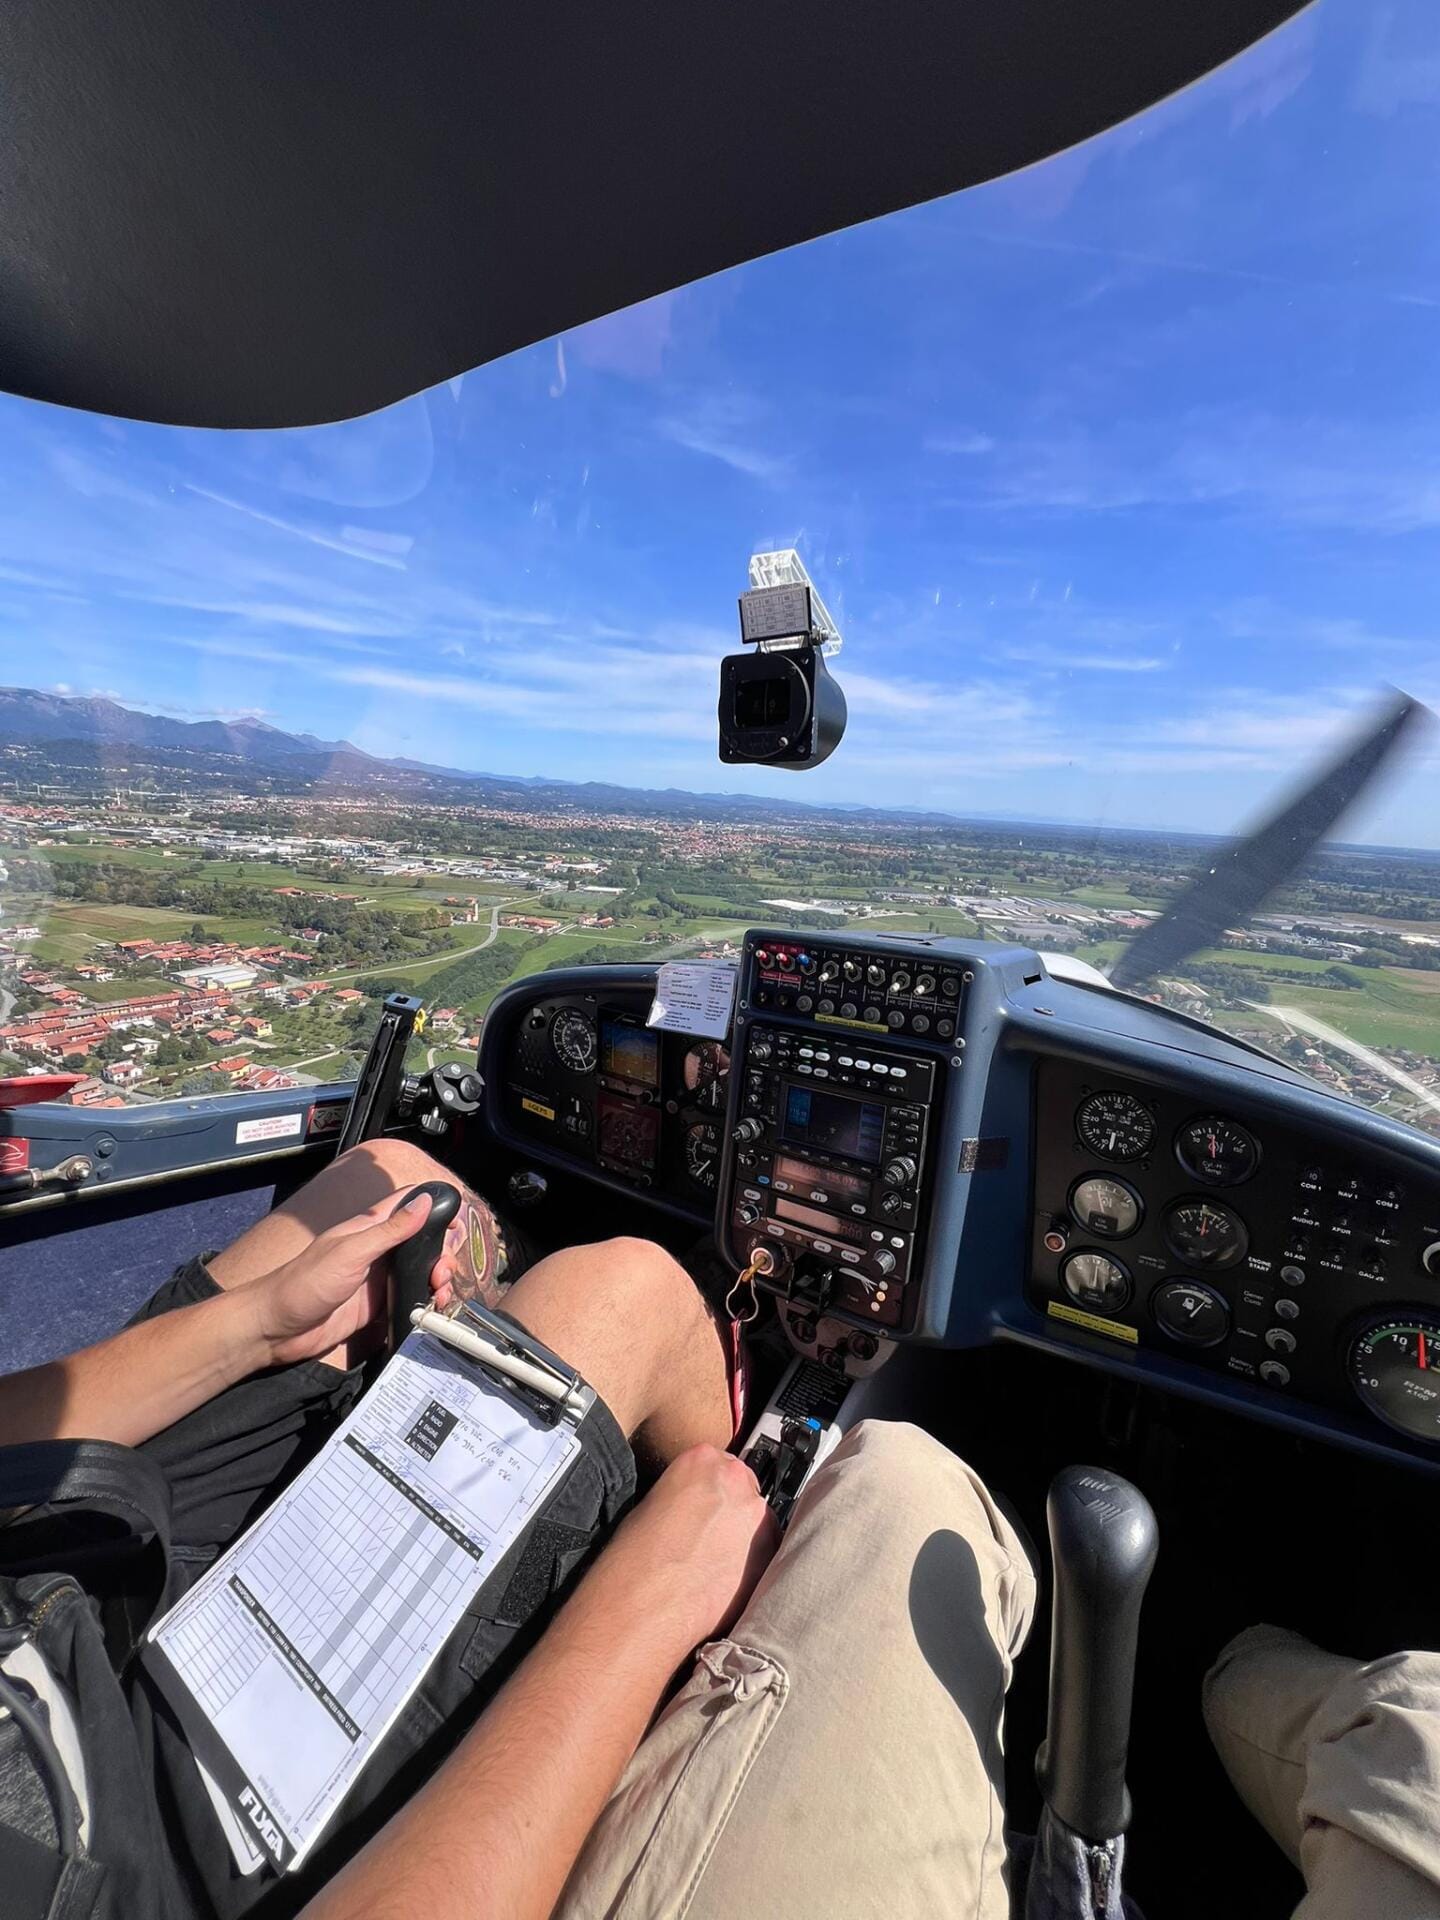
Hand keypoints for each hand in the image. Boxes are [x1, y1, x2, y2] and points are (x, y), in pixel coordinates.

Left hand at [240, 1191, 433, 1367]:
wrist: (276, 1330)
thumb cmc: (303, 1284)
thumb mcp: (350, 1252)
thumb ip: (388, 1230)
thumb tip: (424, 1201)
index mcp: (368, 1228)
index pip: (407, 1204)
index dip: (433, 1204)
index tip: (454, 1219)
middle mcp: (377, 1250)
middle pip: (422, 1241)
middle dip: (441, 1253)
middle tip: (442, 1270)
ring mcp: (378, 1278)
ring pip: (420, 1271)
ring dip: (437, 1279)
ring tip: (438, 1292)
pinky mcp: (378, 1306)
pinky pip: (410, 1298)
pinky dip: (426, 1302)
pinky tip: (430, 1309)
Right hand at [599, 1446, 778, 1653]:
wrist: (645, 1604)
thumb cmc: (636, 1561)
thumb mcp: (649, 1505)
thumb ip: (682, 1494)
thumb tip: (693, 1507)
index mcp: (702, 1459)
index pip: (717, 1464)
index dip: (709, 1491)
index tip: (705, 1506)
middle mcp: (735, 1480)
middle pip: (742, 1490)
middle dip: (729, 1513)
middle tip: (708, 1539)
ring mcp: (756, 1516)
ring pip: (757, 1523)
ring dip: (743, 1539)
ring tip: (714, 1566)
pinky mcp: (770, 1553)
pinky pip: (768, 1553)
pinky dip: (752, 1566)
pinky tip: (726, 1582)